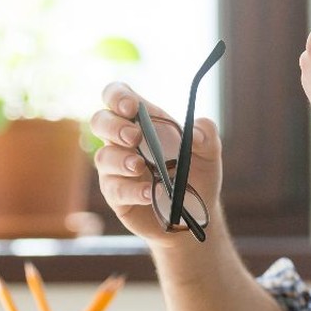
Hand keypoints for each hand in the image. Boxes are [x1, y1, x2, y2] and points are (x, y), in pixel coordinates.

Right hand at [90, 82, 224, 247]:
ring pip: (103, 157)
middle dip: (113, 126)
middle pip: (100, 121)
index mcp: (144, 121)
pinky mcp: (116, 196)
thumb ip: (207, 135)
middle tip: (134, 136)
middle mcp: (123, 142)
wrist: (194, 215)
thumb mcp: (209, 153)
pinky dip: (132, 190)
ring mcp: (116, 169)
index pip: (118, 96)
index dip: (118, 96)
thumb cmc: (197, 176)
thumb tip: (195, 132)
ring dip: (121, 159)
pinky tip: (149, 192)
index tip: (132, 107)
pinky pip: (114, 189)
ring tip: (140, 166)